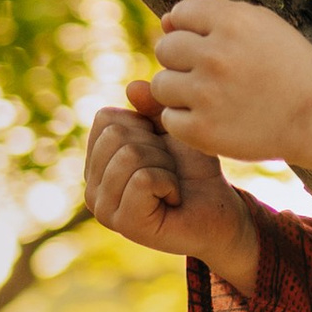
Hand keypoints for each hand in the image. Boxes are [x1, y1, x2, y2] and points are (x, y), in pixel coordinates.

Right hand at [83, 96, 262, 290]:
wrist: (220, 209)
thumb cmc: (193, 170)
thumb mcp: (172, 128)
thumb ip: (152, 106)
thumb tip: (132, 88)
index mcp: (95, 161)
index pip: (106, 118)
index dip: (144, 126)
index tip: (161, 148)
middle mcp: (91, 186)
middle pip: (116, 134)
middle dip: (155, 146)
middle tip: (169, 170)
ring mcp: (103, 208)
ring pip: (129, 155)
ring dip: (164, 165)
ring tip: (171, 184)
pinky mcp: (123, 224)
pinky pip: (143, 179)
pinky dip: (168, 183)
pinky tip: (173, 199)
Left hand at [143, 0, 311, 180]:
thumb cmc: (286, 65)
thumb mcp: (260, 25)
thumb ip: (212, 16)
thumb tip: (164, 21)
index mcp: (233, 22)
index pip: (180, 13)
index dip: (195, 30)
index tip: (220, 46)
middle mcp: (217, 55)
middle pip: (165, 48)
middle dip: (184, 60)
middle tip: (217, 75)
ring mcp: (207, 94)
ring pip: (161, 84)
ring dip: (180, 91)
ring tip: (212, 97)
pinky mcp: (203, 131)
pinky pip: (169, 118)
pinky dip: (186, 121)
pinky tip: (213, 118)